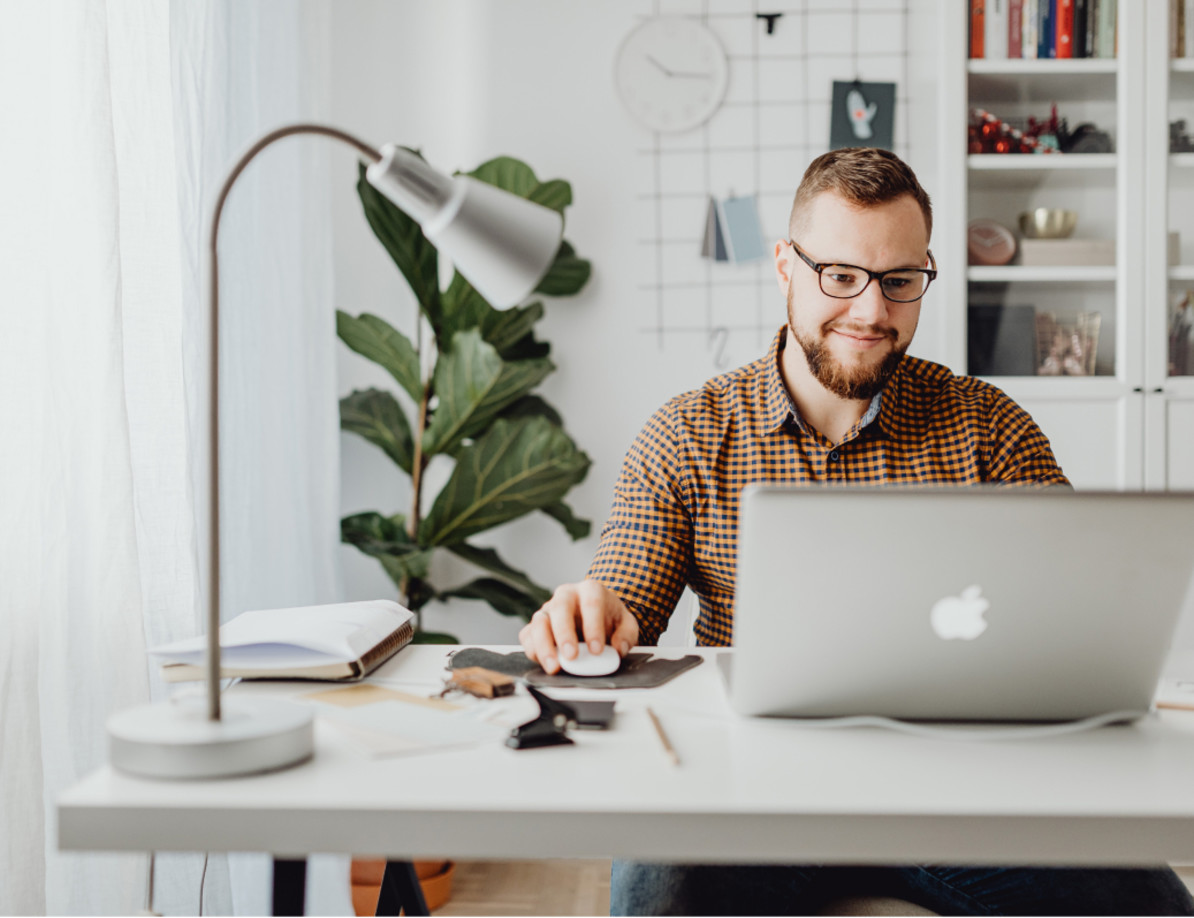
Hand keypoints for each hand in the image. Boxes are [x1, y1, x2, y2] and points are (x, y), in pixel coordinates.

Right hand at [518, 579, 638, 674]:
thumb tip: (618, 648)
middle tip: (571, 656)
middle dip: (564, 634)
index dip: (593, 626)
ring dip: (544, 646)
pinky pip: (528, 636)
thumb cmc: (609, 618)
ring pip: (539, 622)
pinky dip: (533, 650)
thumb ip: (626, 635)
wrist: (595, 617)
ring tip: (554, 667)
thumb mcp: (626, 623)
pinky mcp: (536, 626)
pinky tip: (544, 663)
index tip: (597, 650)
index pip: (591, 603)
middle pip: (560, 608)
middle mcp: (566, 596)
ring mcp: (548, 609)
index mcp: (590, 590)